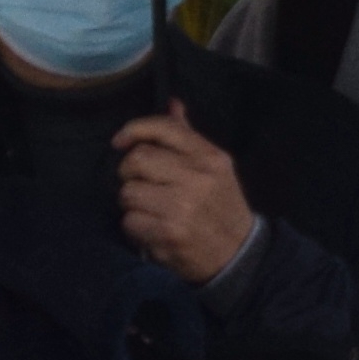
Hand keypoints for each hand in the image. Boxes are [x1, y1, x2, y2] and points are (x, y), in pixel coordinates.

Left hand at [114, 102, 254, 283]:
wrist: (238, 255)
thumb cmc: (221, 207)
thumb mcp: (215, 168)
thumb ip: (189, 137)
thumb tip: (172, 104)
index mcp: (209, 157)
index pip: (163, 127)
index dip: (134, 129)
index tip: (119, 141)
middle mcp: (197, 178)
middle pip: (137, 160)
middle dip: (129, 173)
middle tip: (140, 185)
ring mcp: (182, 207)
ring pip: (128, 192)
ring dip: (131, 204)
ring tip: (149, 211)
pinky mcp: (168, 234)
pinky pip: (130, 221)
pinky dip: (135, 228)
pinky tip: (152, 230)